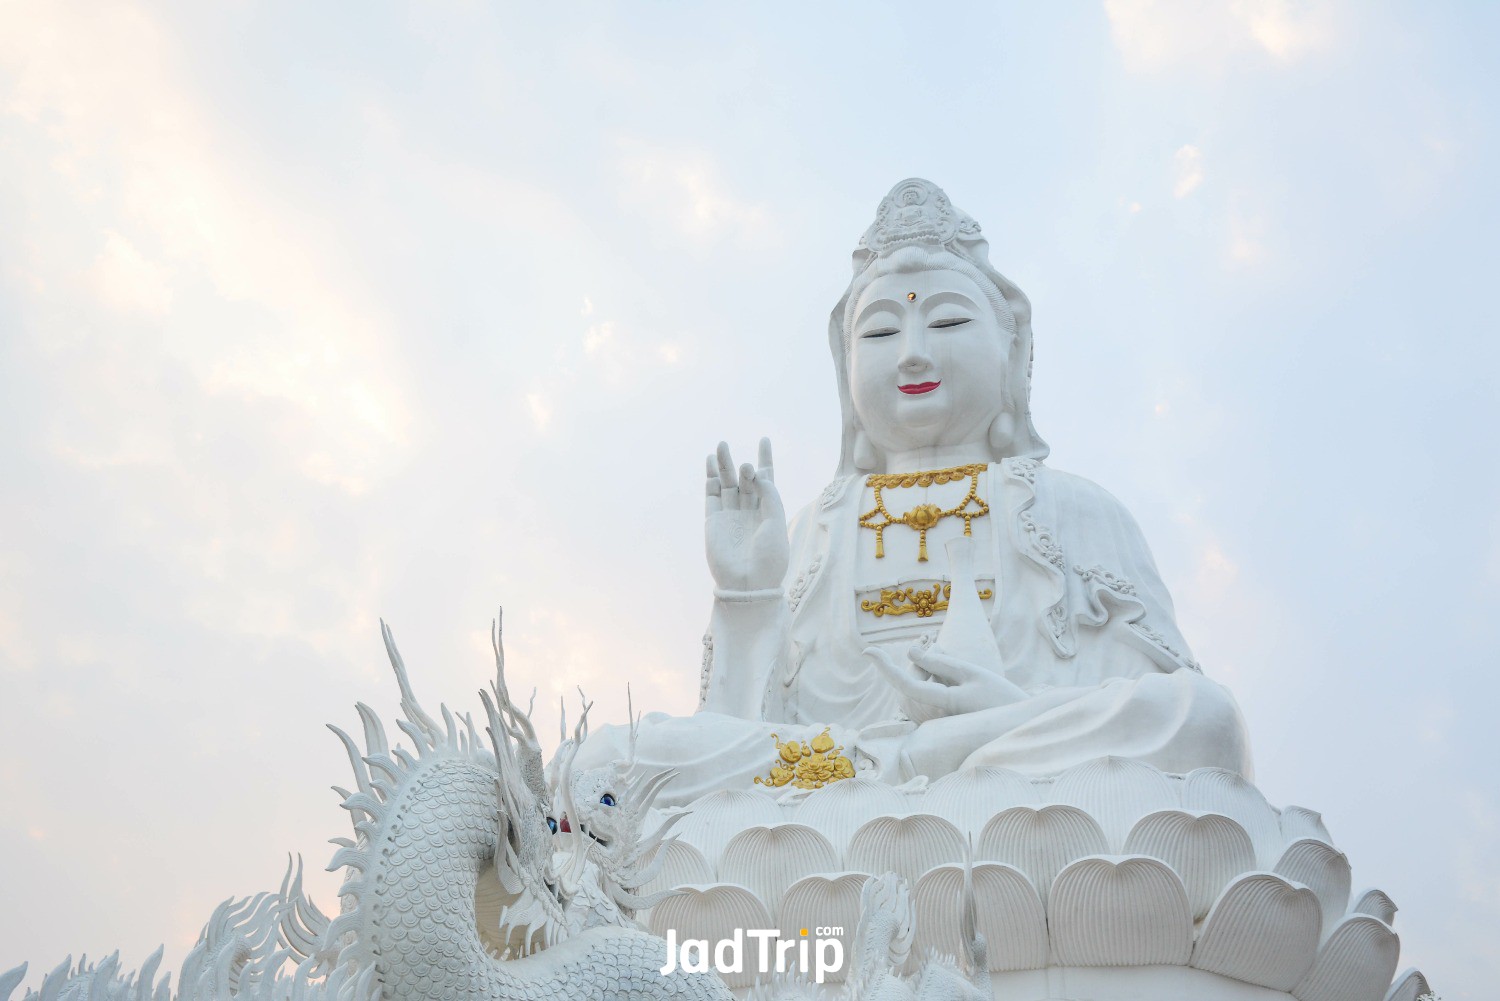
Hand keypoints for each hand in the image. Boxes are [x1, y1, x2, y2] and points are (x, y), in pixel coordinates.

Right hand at [705, 438, 788, 592]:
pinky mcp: (714, 522)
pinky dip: (710, 479)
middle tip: (730, 445)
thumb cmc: (769, 556)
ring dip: (722, 465)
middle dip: (739, 462)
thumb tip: (756, 473)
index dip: (765, 459)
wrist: (748, 583)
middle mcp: (749, 510)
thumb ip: (769, 494)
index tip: (764, 439)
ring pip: (726, 484)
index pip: (767, 479)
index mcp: (768, 510)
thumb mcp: (776, 521)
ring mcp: (731, 515)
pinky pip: (711, 496)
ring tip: (720, 446)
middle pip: (744, 479)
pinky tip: (709, 464)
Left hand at [865, 642, 1026, 721]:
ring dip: (928, 672)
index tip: (867, 651)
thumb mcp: (971, 673)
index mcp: (944, 704)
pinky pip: (923, 696)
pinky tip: (952, 681)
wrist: (1015, 726)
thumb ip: (938, 662)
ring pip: (916, 687)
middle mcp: (933, 718)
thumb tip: (908, 652)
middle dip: (923, 662)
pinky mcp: (933, 724)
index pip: (906, 683)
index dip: (885, 667)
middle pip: (912, 679)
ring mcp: (932, 723)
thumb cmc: (999, 696)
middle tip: (945, 651)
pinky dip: (932, 682)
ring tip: (956, 672)